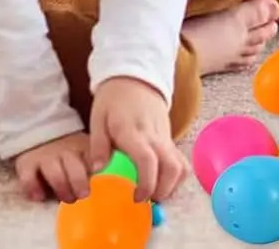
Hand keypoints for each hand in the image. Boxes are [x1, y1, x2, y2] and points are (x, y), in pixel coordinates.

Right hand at [13, 130, 93, 202]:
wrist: (38, 131)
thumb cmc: (66, 150)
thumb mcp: (82, 150)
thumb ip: (90, 163)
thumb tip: (100, 183)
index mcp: (82, 146)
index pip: (92, 158)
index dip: (95, 171)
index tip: (98, 182)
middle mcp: (65, 151)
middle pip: (75, 168)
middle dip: (79, 183)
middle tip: (83, 195)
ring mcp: (45, 157)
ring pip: (55, 174)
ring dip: (62, 189)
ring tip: (67, 199)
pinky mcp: (27, 164)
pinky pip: (29, 178)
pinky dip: (34, 189)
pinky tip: (39, 198)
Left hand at [90, 77, 185, 203]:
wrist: (135, 77)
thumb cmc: (113, 99)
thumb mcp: (98, 119)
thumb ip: (98, 145)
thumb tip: (98, 170)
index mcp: (134, 133)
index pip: (148, 160)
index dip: (147, 182)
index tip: (138, 198)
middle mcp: (154, 136)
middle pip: (173, 167)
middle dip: (164, 190)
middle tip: (147, 201)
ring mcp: (164, 136)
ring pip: (180, 164)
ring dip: (172, 184)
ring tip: (153, 193)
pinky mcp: (169, 137)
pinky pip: (178, 158)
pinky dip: (174, 174)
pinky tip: (158, 180)